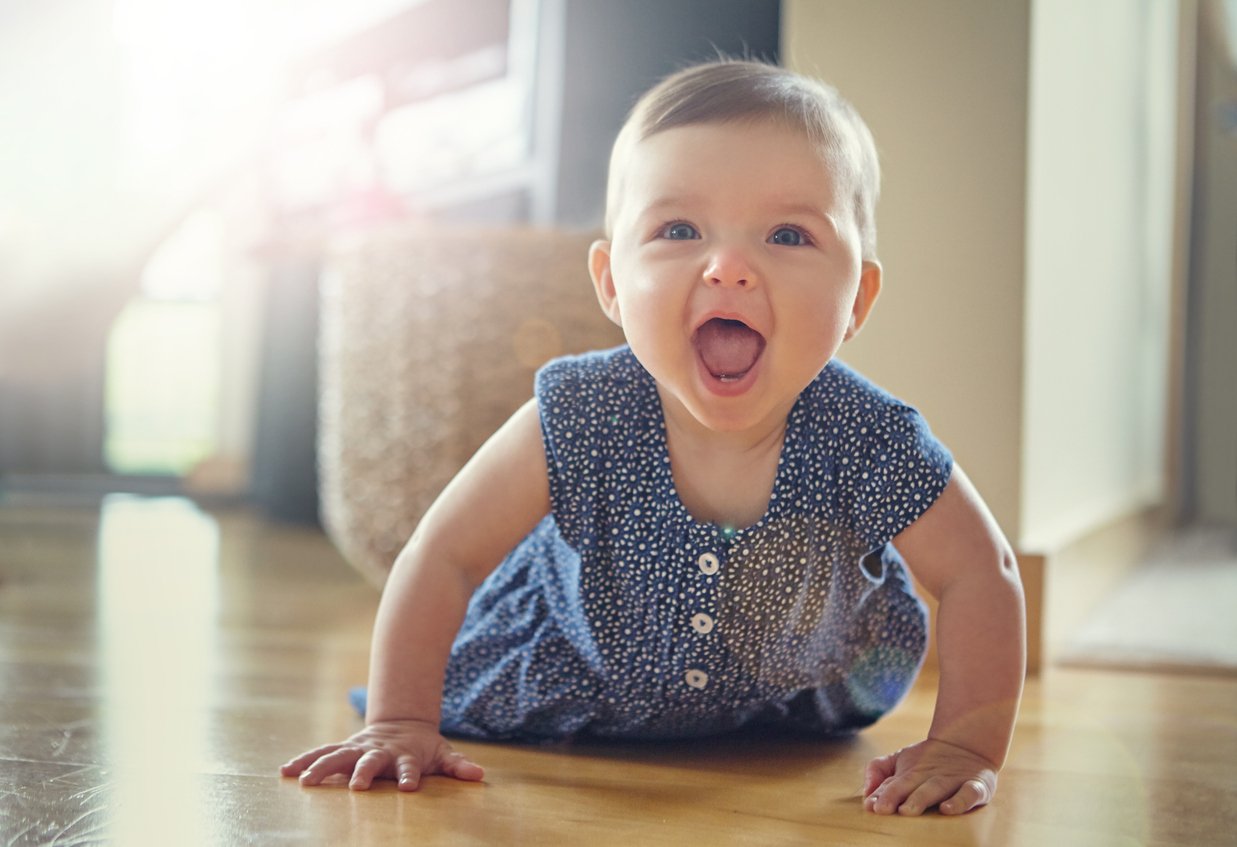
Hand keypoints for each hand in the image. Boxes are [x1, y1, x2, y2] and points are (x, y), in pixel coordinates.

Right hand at [280, 719, 484, 790]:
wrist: (403, 722)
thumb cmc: (423, 747)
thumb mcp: (443, 754)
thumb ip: (458, 765)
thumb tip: (479, 775)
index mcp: (404, 755)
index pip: (409, 767)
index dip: (410, 775)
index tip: (410, 787)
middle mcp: (379, 750)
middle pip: (369, 760)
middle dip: (363, 772)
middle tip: (357, 787)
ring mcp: (359, 748)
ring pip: (338, 755)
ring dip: (322, 767)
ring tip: (304, 781)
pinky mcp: (344, 749)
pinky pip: (321, 754)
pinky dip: (304, 761)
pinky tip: (285, 771)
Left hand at [862, 738, 996, 815]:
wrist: (968, 743)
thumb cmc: (927, 759)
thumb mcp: (900, 759)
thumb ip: (878, 770)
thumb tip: (866, 793)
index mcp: (910, 772)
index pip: (892, 783)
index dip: (882, 794)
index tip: (871, 806)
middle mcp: (929, 775)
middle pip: (909, 785)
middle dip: (895, 795)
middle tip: (882, 809)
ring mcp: (952, 780)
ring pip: (935, 789)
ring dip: (921, 798)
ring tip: (907, 810)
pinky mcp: (976, 786)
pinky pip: (969, 793)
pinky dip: (960, 801)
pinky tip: (948, 809)